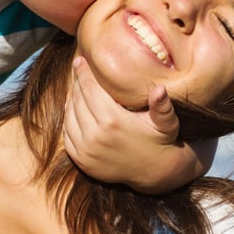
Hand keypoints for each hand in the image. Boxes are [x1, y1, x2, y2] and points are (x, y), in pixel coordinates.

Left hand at [62, 56, 208, 193]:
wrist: (155, 173)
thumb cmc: (161, 141)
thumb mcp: (166, 123)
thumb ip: (163, 106)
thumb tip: (160, 89)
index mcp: (113, 121)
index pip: (90, 89)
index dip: (83, 73)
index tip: (79, 60)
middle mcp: (95, 136)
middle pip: (77, 100)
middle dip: (77, 83)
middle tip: (77, 70)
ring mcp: (86, 150)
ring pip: (69, 116)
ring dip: (71, 100)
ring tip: (76, 88)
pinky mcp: (82, 161)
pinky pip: (67, 134)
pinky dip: (68, 119)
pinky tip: (73, 109)